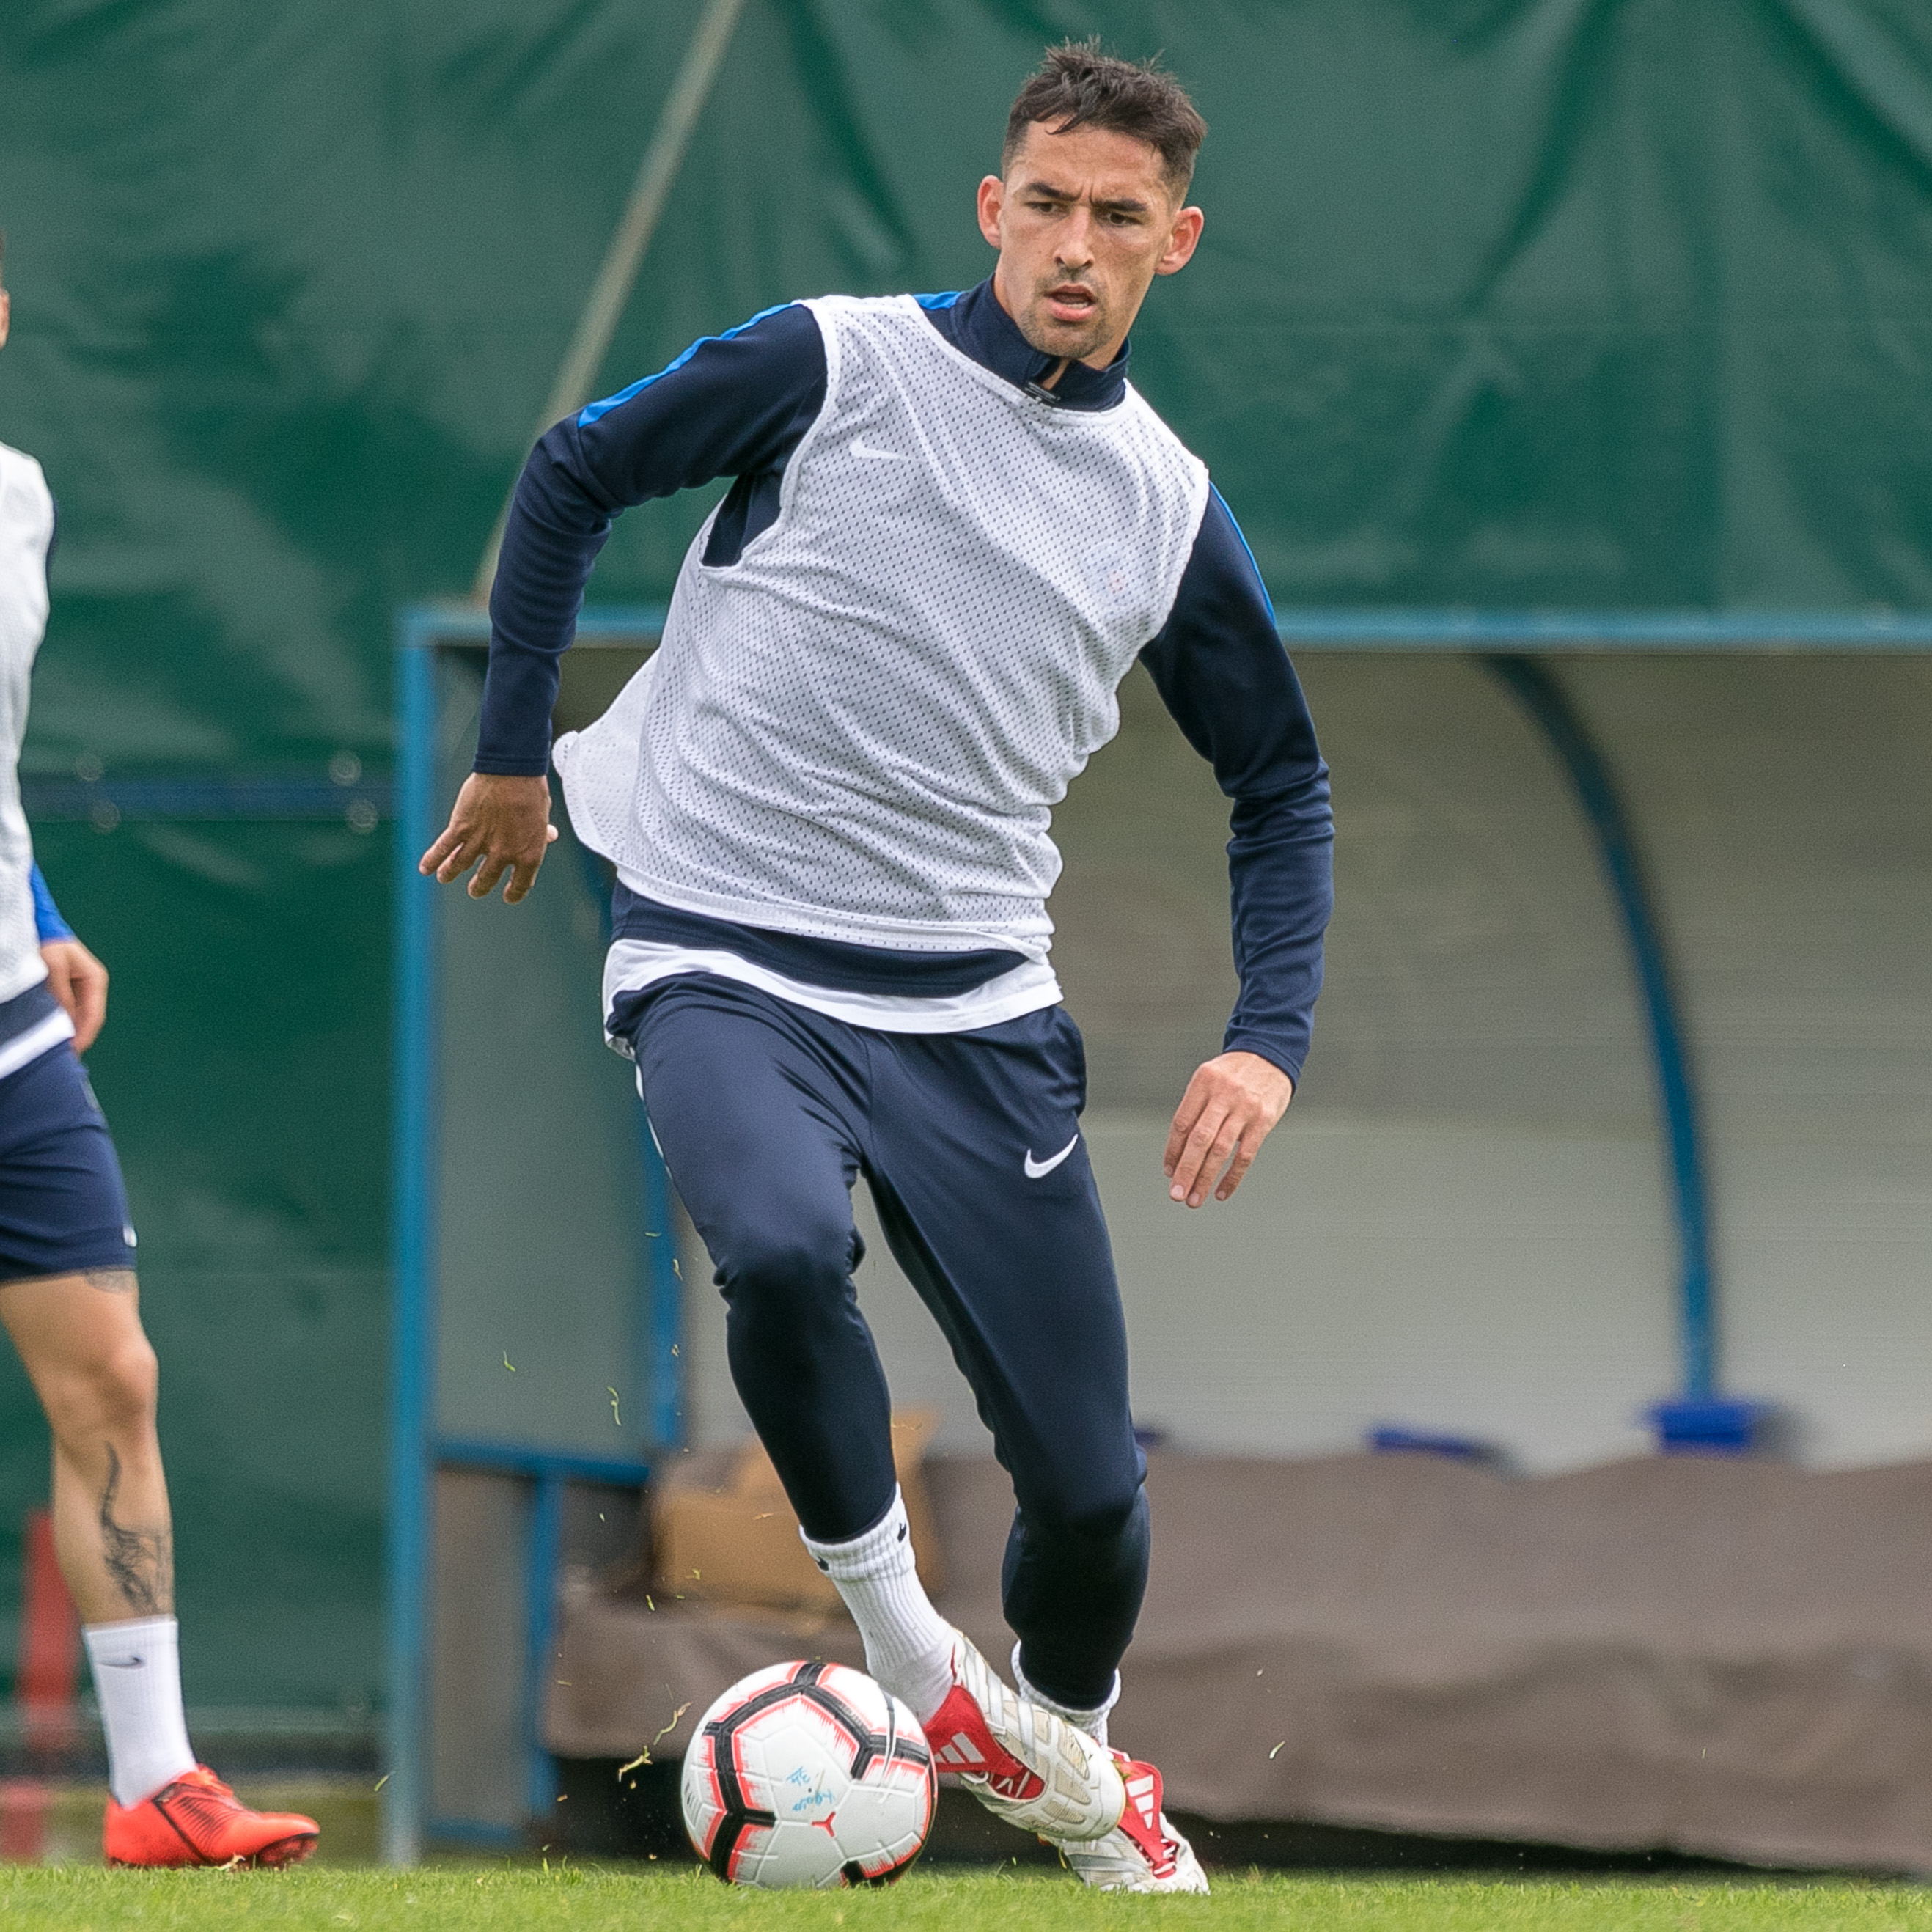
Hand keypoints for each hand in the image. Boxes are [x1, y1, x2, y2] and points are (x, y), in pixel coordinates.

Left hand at [41, 938, 108, 1052]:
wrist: (36, 926)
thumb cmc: (46, 941)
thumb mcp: (52, 964)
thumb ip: (60, 992)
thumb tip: (64, 1020)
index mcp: (95, 979)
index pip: (94, 1015)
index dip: (84, 1035)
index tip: (71, 1051)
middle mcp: (90, 986)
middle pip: (86, 1020)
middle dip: (75, 1036)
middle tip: (61, 1056)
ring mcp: (78, 989)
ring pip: (75, 1018)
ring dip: (67, 1030)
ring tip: (55, 1046)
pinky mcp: (65, 991)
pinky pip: (65, 1012)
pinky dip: (59, 1022)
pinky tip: (50, 1031)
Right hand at [419, 773, 557, 902]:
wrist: (512, 771)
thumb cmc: (531, 790)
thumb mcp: (542, 815)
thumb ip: (541, 832)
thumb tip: (550, 836)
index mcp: (528, 855)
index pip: (520, 885)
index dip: (513, 893)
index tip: (507, 896)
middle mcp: (503, 854)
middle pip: (486, 879)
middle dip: (478, 887)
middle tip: (474, 890)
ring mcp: (480, 842)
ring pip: (460, 866)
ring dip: (450, 873)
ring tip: (445, 877)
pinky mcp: (460, 828)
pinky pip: (443, 849)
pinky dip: (432, 860)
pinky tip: (425, 869)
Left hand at [1163, 1050, 1293, 1207]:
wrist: (1271, 1055)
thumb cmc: (1234, 1073)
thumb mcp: (1209, 1078)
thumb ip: (1195, 1109)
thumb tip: (1179, 1152)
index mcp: (1203, 1082)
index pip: (1182, 1122)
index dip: (1173, 1150)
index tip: (1168, 1172)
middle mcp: (1223, 1094)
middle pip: (1199, 1139)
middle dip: (1186, 1170)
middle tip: (1176, 1194)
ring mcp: (1245, 1108)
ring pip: (1220, 1150)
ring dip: (1205, 1178)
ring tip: (1195, 1199)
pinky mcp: (1264, 1120)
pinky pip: (1245, 1155)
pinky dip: (1232, 1176)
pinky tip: (1222, 1191)